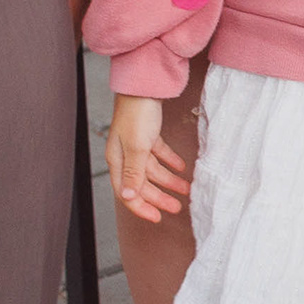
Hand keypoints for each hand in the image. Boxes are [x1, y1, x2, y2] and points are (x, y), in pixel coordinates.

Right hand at [105, 94, 192, 222]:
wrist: (144, 84)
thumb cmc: (137, 113)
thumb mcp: (137, 147)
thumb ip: (134, 173)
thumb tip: (128, 197)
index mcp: (118, 161)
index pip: (127, 193)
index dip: (141, 207)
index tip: (157, 218)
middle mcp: (125, 155)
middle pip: (142, 183)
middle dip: (159, 197)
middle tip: (177, 207)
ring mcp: (136, 144)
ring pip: (153, 169)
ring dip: (169, 180)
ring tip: (186, 188)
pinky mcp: (148, 133)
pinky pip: (159, 153)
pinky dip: (170, 161)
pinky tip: (181, 167)